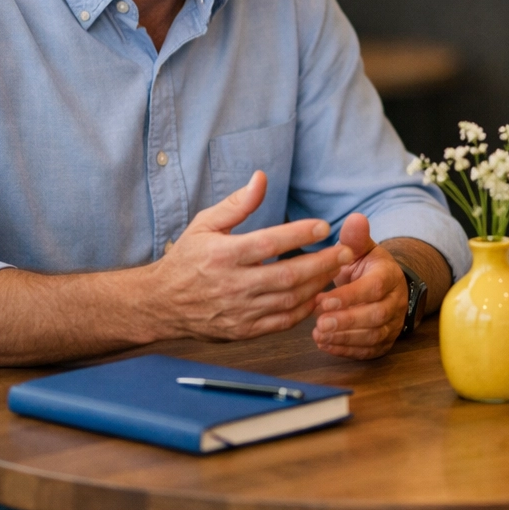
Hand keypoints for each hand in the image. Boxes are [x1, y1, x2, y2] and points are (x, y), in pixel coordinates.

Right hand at [148, 171, 354, 340]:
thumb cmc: (186, 258)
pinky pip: (282, 322)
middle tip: (347, 250)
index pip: (268, 243)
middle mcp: (232, 285)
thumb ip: (237, 203)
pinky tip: (319, 293)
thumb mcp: (205, 224)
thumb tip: (262, 178)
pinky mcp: (244, 331)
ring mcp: (239, 311)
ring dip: (318, 284)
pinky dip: (305, 309)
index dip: (299, 234)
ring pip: (289, 300)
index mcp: (222, 255)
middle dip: (322, 262)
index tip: (325, 225)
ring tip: (338, 268)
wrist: (161, 304)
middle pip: (286, 275)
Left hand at [312, 213, 408, 359]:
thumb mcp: (361, 249)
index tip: (323, 299)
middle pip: (376, 316)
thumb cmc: (365, 266)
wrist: (382, 285)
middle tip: (319, 323)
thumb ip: (355, 237)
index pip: (373, 288)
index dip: (349, 296)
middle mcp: (395, 302)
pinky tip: (325, 344)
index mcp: (389, 276)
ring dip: (345, 337)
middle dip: (347, 321)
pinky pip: (368, 351)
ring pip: (373, 336)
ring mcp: (393, 324)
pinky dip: (346, 350)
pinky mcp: (385, 342)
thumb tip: (355, 218)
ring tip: (318, 334)